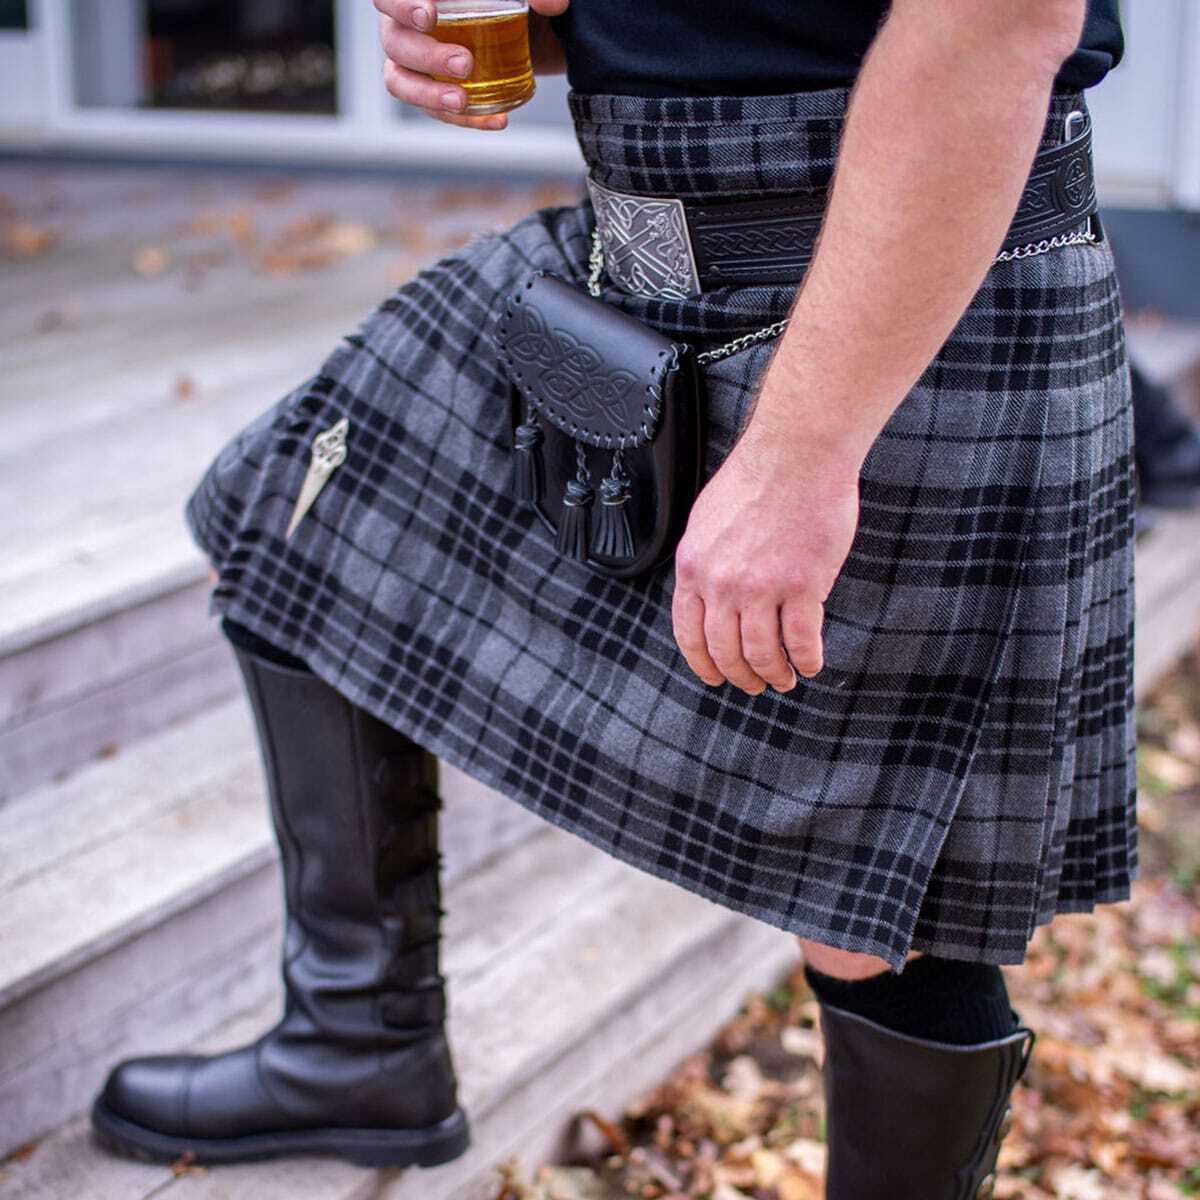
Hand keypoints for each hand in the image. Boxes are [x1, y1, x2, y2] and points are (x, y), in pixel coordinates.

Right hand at [375, 0, 568, 131]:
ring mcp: (417, 62)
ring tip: (462, 100)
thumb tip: (554, 4)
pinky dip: (466, 120)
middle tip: (465, 63)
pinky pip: (437, 112)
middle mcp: (407, 26)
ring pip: (401, 82)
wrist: (529, 29)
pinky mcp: (435, 92)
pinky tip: (497, 120)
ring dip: (429, 96)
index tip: (430, 16)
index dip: (402, 7)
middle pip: (395, 43)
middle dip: (426, 56)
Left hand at [671, 421, 861, 695]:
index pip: (689, 633)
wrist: (797, 451)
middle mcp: (721, 583)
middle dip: (741, 676)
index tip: (715, 677)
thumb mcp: (708, 521)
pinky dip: (806, 659)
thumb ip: (706, 560)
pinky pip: (801, 640)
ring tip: (785, 678)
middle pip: (725, 650)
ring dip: (774, 674)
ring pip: (762, 653)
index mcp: (694, 567)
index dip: (703, 663)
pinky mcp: (802, 585)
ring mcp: (761, 586)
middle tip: (756, 685)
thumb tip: (708, 594)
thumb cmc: (759, 477)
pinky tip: (811, 662)